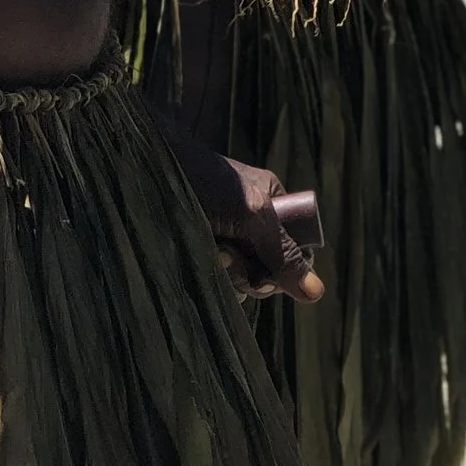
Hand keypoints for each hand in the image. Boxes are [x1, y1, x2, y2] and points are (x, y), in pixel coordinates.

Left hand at [152, 108, 324, 303]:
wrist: (147, 172)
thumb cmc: (205, 182)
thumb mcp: (252, 216)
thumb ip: (282, 252)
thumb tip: (317, 293)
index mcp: (272, 205)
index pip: (295, 249)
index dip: (285, 269)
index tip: (267, 274)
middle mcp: (251, 225)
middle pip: (267, 272)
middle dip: (251, 274)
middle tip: (232, 260)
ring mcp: (225, 240)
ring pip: (240, 281)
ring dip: (228, 275)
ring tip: (211, 252)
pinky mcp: (198, 252)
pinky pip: (214, 281)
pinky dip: (209, 274)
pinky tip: (198, 256)